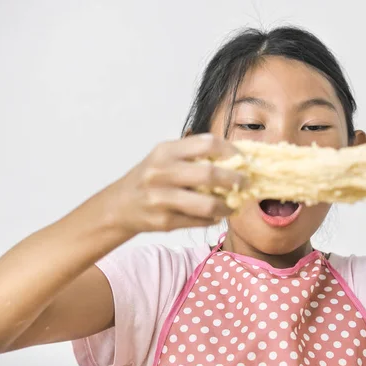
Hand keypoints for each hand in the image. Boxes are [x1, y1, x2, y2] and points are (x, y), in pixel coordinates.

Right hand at [104, 134, 244, 232]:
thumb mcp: (166, 157)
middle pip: (210, 174)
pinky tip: (216, 215)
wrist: (119, 206)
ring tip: (233, 205)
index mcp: (166, 151)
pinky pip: (200, 221)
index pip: (207, 144)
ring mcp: (162, 199)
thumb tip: (237, 159)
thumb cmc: (151, 178)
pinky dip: (213, 219)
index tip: (243, 159)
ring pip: (208, 204)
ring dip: (227, 206)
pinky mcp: (164, 222)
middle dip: (235, 180)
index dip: (230, 150)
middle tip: (246, 183)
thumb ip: (195, 155)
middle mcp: (162, 172)